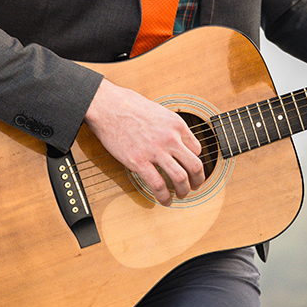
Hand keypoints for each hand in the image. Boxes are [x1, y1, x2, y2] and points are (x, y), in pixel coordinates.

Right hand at [83, 78, 203, 204]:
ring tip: (181, 195)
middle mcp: (170, 138)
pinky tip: (164, 200)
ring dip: (184, 191)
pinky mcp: (139, 161)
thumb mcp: (159, 112)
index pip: (197, 149)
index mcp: (176, 124)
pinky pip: (158, 185)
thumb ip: (169, 128)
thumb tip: (174, 141)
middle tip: (194, 186)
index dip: (194, 161)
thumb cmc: (129, 106)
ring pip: (180, 178)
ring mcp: (155, 151)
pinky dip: (164, 197)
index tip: (189, 167)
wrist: (108, 106)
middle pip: (195, 165)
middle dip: (198, 180)